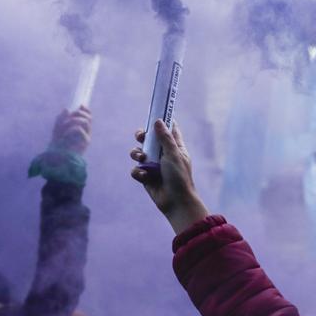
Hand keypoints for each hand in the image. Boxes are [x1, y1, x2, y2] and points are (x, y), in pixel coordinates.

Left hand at [52, 107, 91, 153]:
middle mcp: (86, 132)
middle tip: (71, 115)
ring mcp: (87, 136)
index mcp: (81, 128)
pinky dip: (71, 129)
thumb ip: (61, 118)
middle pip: (88, 118)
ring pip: (86, 121)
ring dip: (74, 120)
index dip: (86, 110)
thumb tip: (67, 109)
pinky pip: (80, 129)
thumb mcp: (58, 128)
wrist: (58, 156)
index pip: (88, 116)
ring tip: (65, 125)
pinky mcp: (86, 141)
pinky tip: (65, 134)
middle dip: (79, 113)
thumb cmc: (59, 143)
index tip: (80, 105)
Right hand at [131, 120, 209, 234]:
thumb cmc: (179, 177)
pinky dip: (138, 172)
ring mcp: (153, 165)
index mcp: (175, 147)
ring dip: (136, 154)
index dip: (162, 121)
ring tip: (142, 159)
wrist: (175, 202)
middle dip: (141, 136)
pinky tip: (145, 176)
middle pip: (148, 139)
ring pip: (138, 153)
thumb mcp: (173, 154)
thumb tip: (158, 121)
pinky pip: (136, 169)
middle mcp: (163, 154)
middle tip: (140, 136)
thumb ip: (165, 138)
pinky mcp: (146, 176)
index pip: (169, 129)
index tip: (154, 113)